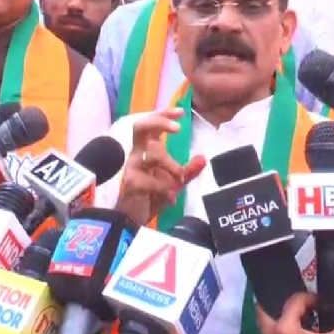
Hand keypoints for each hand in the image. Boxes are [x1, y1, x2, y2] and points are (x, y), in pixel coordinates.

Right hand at [117, 108, 204, 223]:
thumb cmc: (150, 197)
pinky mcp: (131, 183)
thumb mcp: (174, 183)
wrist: (133, 221)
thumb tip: (203, 158)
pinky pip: (151, 180)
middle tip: (177, 128)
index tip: (181, 112)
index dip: (164, 114)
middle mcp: (137, 155)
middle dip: (159, 121)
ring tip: (179, 181)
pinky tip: (170, 198)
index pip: (151, 124)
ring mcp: (132, 168)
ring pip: (153, 154)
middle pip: (140, 127)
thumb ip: (188, 171)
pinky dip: (165, 188)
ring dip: (172, 166)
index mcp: (146, 151)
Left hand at [258, 293, 333, 333]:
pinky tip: (299, 333)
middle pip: (264, 308)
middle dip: (280, 301)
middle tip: (300, 303)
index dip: (312, 298)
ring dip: (280, 317)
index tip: (323, 304)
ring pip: (267, 323)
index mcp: (283, 327)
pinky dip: (282, 330)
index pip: (295, 300)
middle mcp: (269, 333)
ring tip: (300, 317)